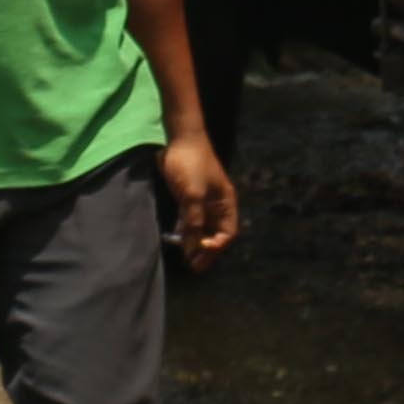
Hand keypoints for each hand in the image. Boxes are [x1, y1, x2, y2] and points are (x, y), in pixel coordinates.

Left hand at [156, 133, 241, 267]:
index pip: (228, 232)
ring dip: (195, 243)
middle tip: (193, 265)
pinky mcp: (189, 198)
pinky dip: (185, 231)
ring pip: (202, 229)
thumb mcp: (192, 195)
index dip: (217, 245)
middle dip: (206, 250)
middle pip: (215, 233)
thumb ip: (194, 221)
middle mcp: (217, 205)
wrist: (180, 138)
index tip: (202, 249)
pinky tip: (176, 240)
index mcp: (225, 203)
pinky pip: (190, 220)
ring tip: (185, 258)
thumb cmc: (190, 164)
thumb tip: (193, 247)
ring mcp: (203, 201)